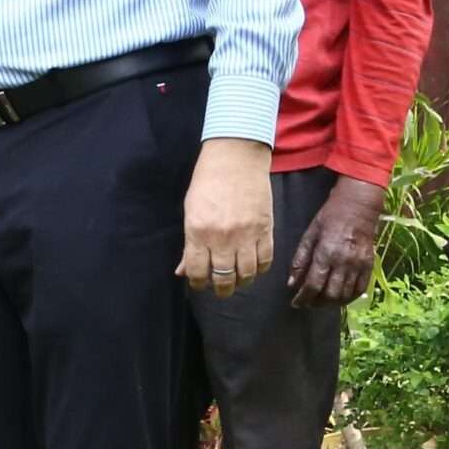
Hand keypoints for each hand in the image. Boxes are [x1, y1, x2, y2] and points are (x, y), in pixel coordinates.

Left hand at [179, 139, 272, 295]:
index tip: (200, 284)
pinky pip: (266, 260)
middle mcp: (222, 238)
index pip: (197, 272)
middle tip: (221, 290)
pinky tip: (254, 267)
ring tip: (238, 280)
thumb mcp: (190, 212)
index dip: (198, 283)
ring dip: (241, 281)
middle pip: (223, 278)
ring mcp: (246, 234)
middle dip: (221, 289)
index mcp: (198, 232)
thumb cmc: (207, 183)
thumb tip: (183, 272)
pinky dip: (260, 268)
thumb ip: (188, 245)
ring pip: (246, 273)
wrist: (236, 158)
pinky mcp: (265, 229)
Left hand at [289, 176, 384, 307]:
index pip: (313, 285)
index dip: (303, 298)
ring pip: (345, 295)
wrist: (358, 207)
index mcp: (326, 253)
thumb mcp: (309, 235)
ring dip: (331, 303)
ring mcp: (358, 265)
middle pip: (330, 294)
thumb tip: (292, 283)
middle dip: (316, 303)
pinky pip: (360, 289)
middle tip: (308, 302)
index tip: (295, 302)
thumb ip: (300, 260)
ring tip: (321, 301)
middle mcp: (343, 262)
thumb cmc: (329, 218)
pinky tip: (339, 297)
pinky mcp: (370, 265)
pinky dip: (348, 298)